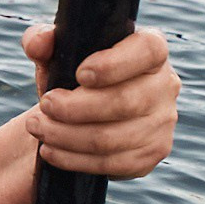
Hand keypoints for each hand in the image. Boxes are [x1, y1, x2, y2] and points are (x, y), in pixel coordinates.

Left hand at [20, 24, 179, 177]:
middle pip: (124, 102)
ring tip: (39, 129)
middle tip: (45, 105)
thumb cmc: (72, 77)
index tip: (80, 74)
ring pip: (113, 137)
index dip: (115, 63)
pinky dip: (75, 159)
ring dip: (67, 136)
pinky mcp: (154, 153)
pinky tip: (52, 150)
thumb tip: (38, 42)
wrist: (82, 117)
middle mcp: (166, 84)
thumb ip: (42, 40)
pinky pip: (112, 163)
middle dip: (75, 108)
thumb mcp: (55, 54)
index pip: (148, 50)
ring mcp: (163, 121)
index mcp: (151, 50)